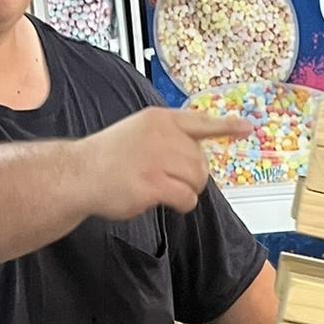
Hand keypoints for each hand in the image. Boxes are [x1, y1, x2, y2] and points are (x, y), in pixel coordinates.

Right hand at [79, 108, 252, 220]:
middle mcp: (160, 135)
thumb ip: (168, 138)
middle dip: (192, 177)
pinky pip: (187, 199)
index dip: (226, 126)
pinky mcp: (153, 184)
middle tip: (168, 181)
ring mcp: (156, 159)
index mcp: (158, 119)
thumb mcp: (139, 133)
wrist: (76, 175)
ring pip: (197, 181)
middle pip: (201, 162)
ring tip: (161, 189)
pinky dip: (181, 204)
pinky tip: (162, 200)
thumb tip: (199, 158)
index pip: (200, 121)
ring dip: (186, 191)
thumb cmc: (108, 158)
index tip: (247, 127)